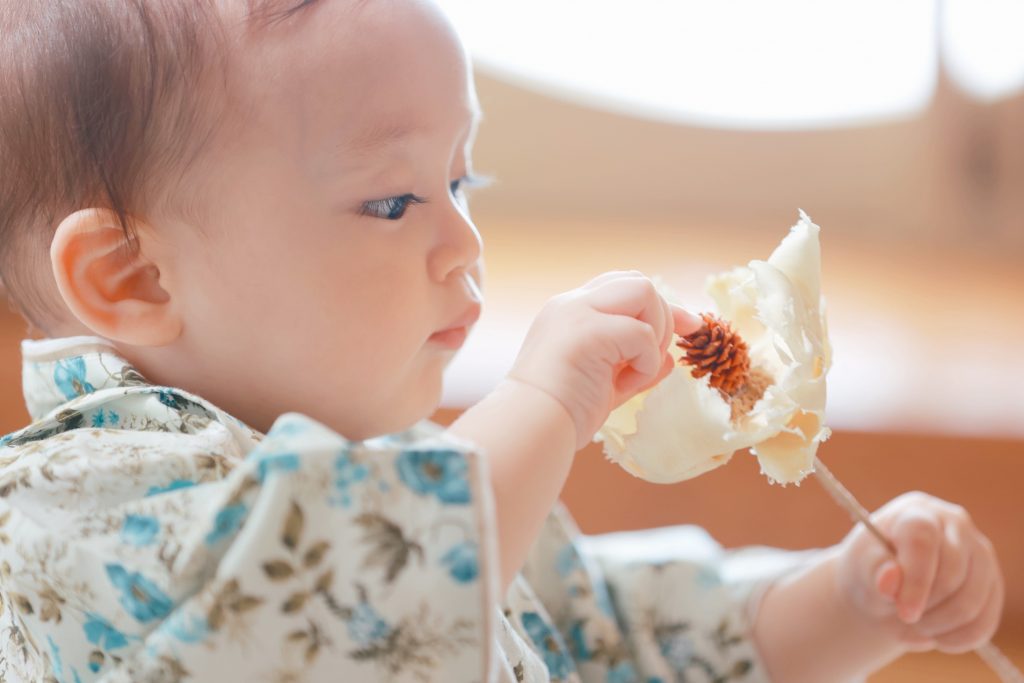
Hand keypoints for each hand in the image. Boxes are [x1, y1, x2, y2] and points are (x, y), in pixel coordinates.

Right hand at [506, 270, 701, 450]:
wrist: (530, 429)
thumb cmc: (561, 414)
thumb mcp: (605, 384)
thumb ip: (635, 365)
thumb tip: (669, 359)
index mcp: (568, 312)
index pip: (621, 287)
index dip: (657, 307)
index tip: (688, 328)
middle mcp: (571, 303)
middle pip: (638, 281)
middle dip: (662, 317)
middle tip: (655, 357)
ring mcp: (578, 312)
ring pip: (645, 292)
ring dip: (655, 334)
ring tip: (633, 372)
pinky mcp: (590, 330)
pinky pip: (643, 334)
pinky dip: (645, 363)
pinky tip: (624, 385)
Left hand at [835, 491, 1003, 653]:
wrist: (887, 587)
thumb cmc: (872, 569)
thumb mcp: (862, 567)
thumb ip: (873, 570)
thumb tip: (888, 580)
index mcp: (917, 513)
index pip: (924, 541)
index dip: (916, 580)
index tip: (904, 611)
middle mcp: (955, 525)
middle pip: (953, 573)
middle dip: (925, 606)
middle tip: (903, 618)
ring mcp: (980, 553)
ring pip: (972, 601)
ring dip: (940, 625)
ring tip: (915, 626)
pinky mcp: (992, 584)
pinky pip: (983, 622)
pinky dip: (958, 638)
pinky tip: (935, 636)